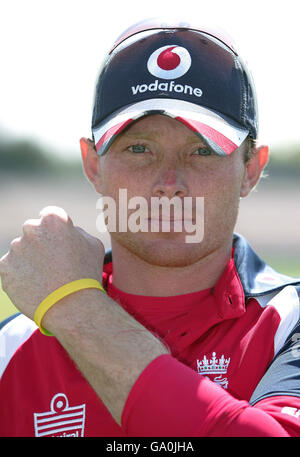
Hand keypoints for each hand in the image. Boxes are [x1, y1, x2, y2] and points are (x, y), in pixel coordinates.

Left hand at [0, 206, 104, 320]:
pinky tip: (35, 286)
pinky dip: (20, 275)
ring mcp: (16, 248)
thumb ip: (77, 231)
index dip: (55, 230)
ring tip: (46, 279)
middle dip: (40, 243)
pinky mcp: (4, 267)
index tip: (60, 243)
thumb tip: (68, 230)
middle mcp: (31, 229)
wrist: (72, 307)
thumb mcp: (93, 245)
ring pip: (21, 251)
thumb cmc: (87, 274)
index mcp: (53, 219)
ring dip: (29, 260)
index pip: (49, 216)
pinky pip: (11, 268)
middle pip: (32, 232)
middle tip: (53, 264)